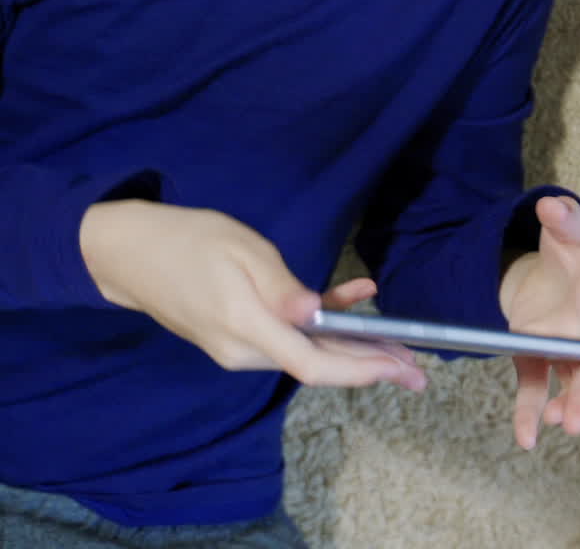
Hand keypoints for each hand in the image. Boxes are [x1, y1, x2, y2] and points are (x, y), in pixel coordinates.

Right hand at [80, 200, 425, 389]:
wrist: (131, 253)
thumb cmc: (190, 241)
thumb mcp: (241, 251)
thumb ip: (280, 286)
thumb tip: (314, 315)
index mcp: (248, 329)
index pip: (314, 365)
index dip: (362, 371)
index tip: (402, 369)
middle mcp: (245, 350)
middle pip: (317, 365)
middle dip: (370, 367)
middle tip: (418, 370)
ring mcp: (239, 346)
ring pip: (308, 352)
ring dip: (353, 347)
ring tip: (398, 343)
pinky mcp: (238, 333)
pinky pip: (289, 335)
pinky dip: (324, 321)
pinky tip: (356, 298)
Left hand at [497, 195, 579, 448]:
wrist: (548, 265)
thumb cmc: (570, 246)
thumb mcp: (566, 225)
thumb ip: (563, 217)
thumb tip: (551, 207)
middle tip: (578, 418)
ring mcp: (565, 347)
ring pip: (572, 382)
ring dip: (566, 406)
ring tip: (555, 424)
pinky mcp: (536, 355)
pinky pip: (537, 386)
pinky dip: (530, 411)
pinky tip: (526, 435)